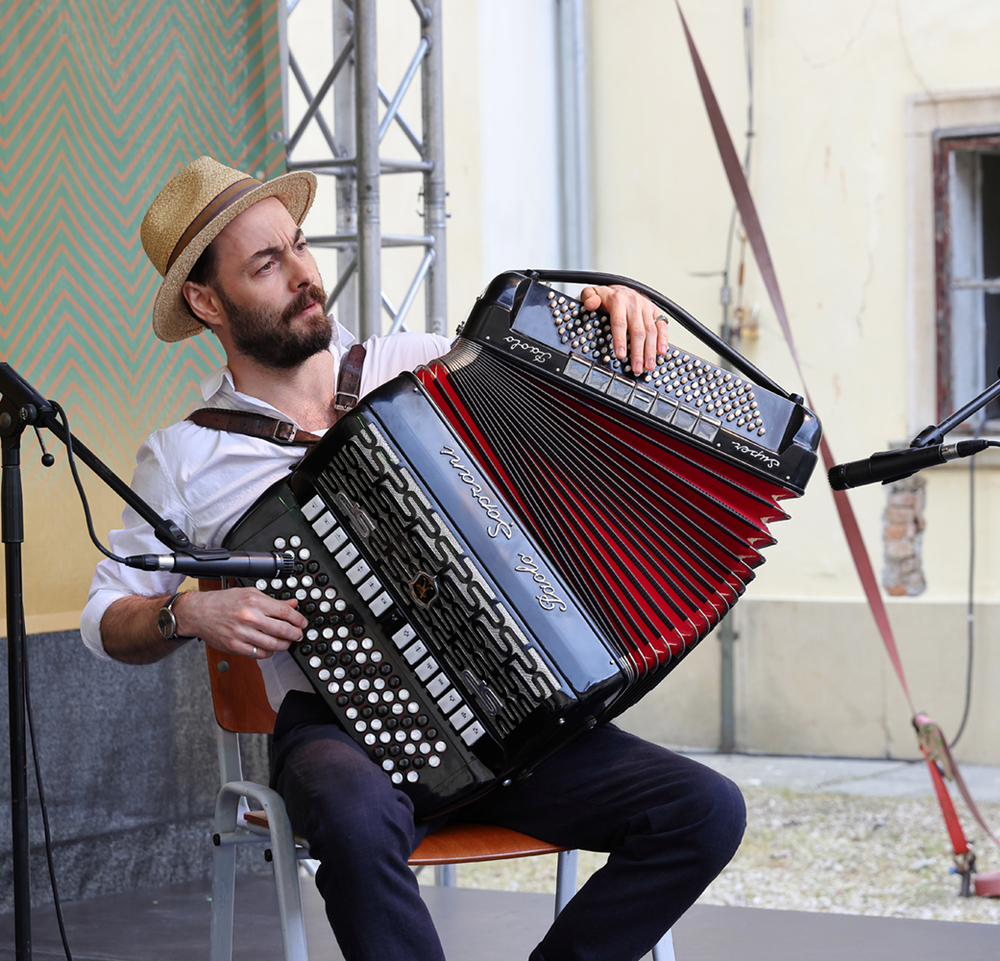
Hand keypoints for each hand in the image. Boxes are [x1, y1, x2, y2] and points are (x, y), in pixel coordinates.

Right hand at [174, 587, 305, 659]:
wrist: (199, 613)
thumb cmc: (223, 602)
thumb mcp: (249, 594)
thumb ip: (272, 601)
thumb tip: (292, 604)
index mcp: (254, 602)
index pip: (285, 612)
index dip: (298, 619)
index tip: (302, 623)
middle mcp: (249, 618)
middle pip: (282, 630)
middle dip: (295, 634)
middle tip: (298, 634)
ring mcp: (242, 634)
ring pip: (273, 645)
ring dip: (284, 645)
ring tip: (286, 641)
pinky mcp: (236, 647)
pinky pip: (259, 654)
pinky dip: (269, 652)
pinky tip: (271, 647)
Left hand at [580, 285, 668, 374]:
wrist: (622, 287)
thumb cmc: (607, 296)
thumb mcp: (592, 293)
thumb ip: (588, 297)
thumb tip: (591, 304)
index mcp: (618, 300)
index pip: (619, 322)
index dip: (620, 340)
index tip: (621, 355)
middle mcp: (634, 303)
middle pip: (637, 331)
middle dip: (637, 352)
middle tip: (636, 368)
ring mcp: (646, 307)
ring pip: (650, 331)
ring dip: (650, 350)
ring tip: (648, 366)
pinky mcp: (655, 311)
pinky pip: (662, 325)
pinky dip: (663, 339)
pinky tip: (661, 351)